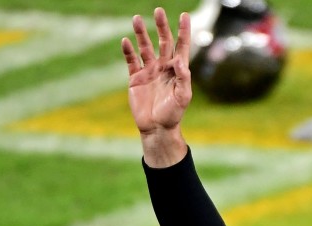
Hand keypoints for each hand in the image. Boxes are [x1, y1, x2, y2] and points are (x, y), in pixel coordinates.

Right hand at [123, 8, 191, 164]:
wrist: (156, 127)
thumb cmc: (173, 114)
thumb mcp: (183, 97)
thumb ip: (183, 78)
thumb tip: (181, 61)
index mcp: (177, 70)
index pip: (181, 46)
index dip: (183, 31)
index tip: (184, 15)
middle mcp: (163, 67)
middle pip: (163, 42)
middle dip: (161, 26)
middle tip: (158, 11)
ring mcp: (149, 71)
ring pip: (145, 48)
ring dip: (141, 34)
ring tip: (136, 18)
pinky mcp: (136, 78)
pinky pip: (131, 61)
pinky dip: (128, 51)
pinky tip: (126, 41)